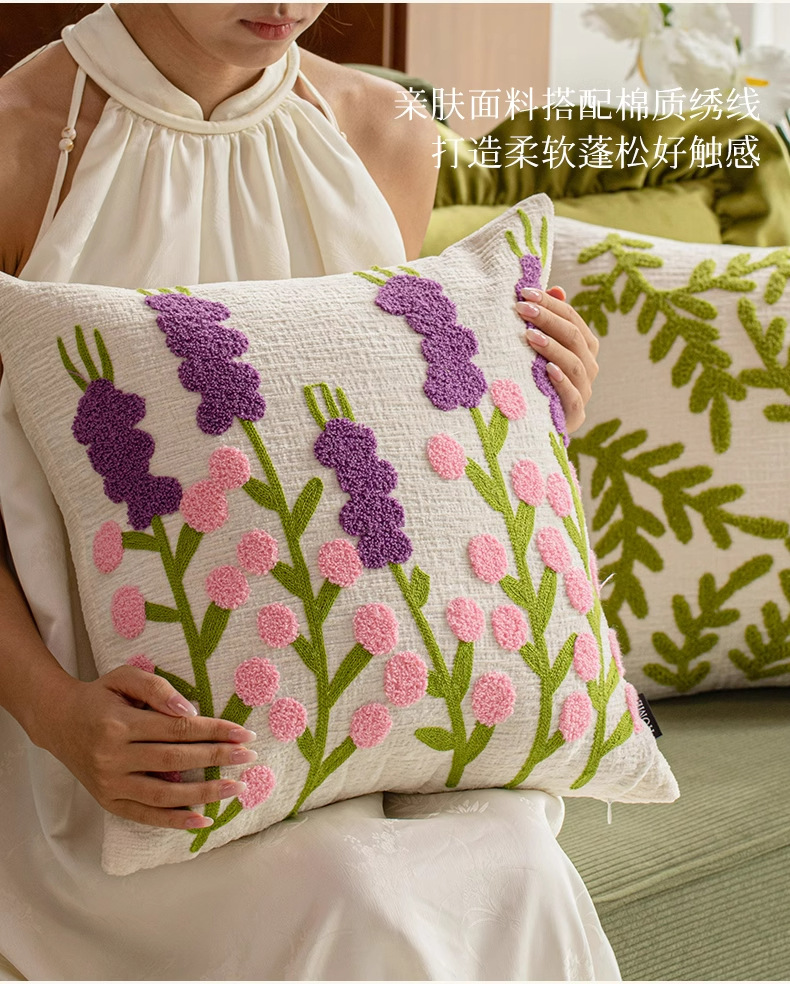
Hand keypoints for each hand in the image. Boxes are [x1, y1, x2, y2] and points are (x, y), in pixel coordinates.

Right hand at [37, 665, 256, 829]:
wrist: (58, 720)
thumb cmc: (99, 696)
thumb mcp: (124, 677)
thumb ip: (157, 690)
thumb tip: (190, 711)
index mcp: (119, 725)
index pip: (178, 730)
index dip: (214, 731)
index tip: (244, 733)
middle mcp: (112, 758)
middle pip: (175, 761)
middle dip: (217, 759)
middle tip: (249, 758)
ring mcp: (109, 784)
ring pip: (164, 794)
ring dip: (204, 793)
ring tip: (237, 788)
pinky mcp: (108, 801)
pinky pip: (145, 815)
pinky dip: (175, 821)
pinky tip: (203, 820)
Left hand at [515, 285, 599, 432]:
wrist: (537, 423)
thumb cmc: (538, 379)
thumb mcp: (541, 349)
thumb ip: (550, 321)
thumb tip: (556, 290)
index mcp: (584, 347)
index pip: (572, 318)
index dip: (550, 304)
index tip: (524, 293)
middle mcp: (589, 366)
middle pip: (574, 337)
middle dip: (547, 320)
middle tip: (522, 309)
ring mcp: (584, 391)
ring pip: (575, 364)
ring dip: (552, 347)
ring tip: (529, 335)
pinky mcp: (574, 414)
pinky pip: (573, 397)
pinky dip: (561, 382)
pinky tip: (546, 369)